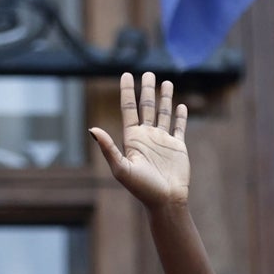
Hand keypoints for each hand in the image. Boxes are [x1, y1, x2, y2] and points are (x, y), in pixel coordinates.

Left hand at [89, 71, 189, 208]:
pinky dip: (181, 116)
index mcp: (133, 139)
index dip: (127, 92)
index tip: (126, 74)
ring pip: (163, 113)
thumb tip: (92, 129)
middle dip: (147, 90)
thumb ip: (108, 148)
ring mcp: (162, 141)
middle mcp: (147, 137)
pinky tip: (181, 105)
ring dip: (164, 98)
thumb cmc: (142, 188)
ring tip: (165, 82)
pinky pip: (179, 127)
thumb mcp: (121, 168)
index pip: (129, 109)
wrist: (165, 201)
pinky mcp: (178, 147)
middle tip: (148, 73)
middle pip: (146, 107)